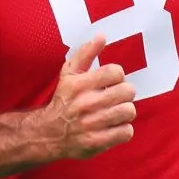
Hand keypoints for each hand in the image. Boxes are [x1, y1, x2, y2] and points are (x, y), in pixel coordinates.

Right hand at [42, 34, 136, 159]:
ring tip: (115, 111)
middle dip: (124, 93)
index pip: (115, 72)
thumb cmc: (63, 99)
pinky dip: (123, 129)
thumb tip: (101, 36)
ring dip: (124, 111)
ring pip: (129, 111)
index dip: (117, 75)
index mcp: (79, 84)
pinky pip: (126, 132)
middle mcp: (85, 104)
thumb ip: (86, 53)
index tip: (110, 81)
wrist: (49, 133)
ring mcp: (91, 124)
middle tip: (116, 97)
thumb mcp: (69, 73)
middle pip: (127, 91)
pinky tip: (113, 126)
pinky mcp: (97, 142)